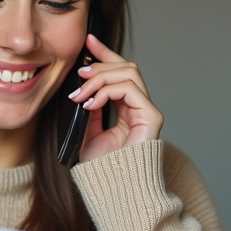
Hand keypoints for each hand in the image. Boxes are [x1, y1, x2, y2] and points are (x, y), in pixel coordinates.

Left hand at [67, 35, 163, 162]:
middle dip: (99, 64)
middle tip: (78, 73)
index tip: (88, 41)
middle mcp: (140, 106)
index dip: (104, 53)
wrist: (113, 190)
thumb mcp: (87, 132)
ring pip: (129, 72)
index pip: (119, 72)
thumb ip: (88, 108)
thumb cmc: (102, 168)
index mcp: (126, 108)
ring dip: (100, 78)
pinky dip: (107, 91)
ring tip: (80, 94)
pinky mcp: (152, 117)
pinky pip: (130, 89)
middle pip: (125, 66)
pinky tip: (91, 104)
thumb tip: (80, 87)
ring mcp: (148, 111)